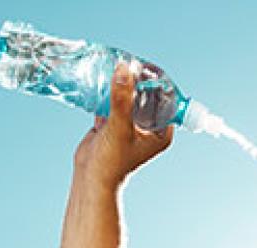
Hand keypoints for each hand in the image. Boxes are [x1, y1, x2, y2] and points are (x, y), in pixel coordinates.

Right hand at [72, 60, 173, 187]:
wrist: (90, 177)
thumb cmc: (112, 162)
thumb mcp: (120, 127)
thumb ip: (122, 99)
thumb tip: (124, 69)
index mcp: (161, 131)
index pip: (166, 99)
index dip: (158, 82)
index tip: (145, 66)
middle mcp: (149, 126)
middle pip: (147, 95)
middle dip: (138, 79)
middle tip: (128, 61)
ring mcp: (130, 123)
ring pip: (129, 97)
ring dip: (123, 83)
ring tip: (115, 64)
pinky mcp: (113, 122)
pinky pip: (113, 101)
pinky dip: (108, 91)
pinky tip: (101, 77)